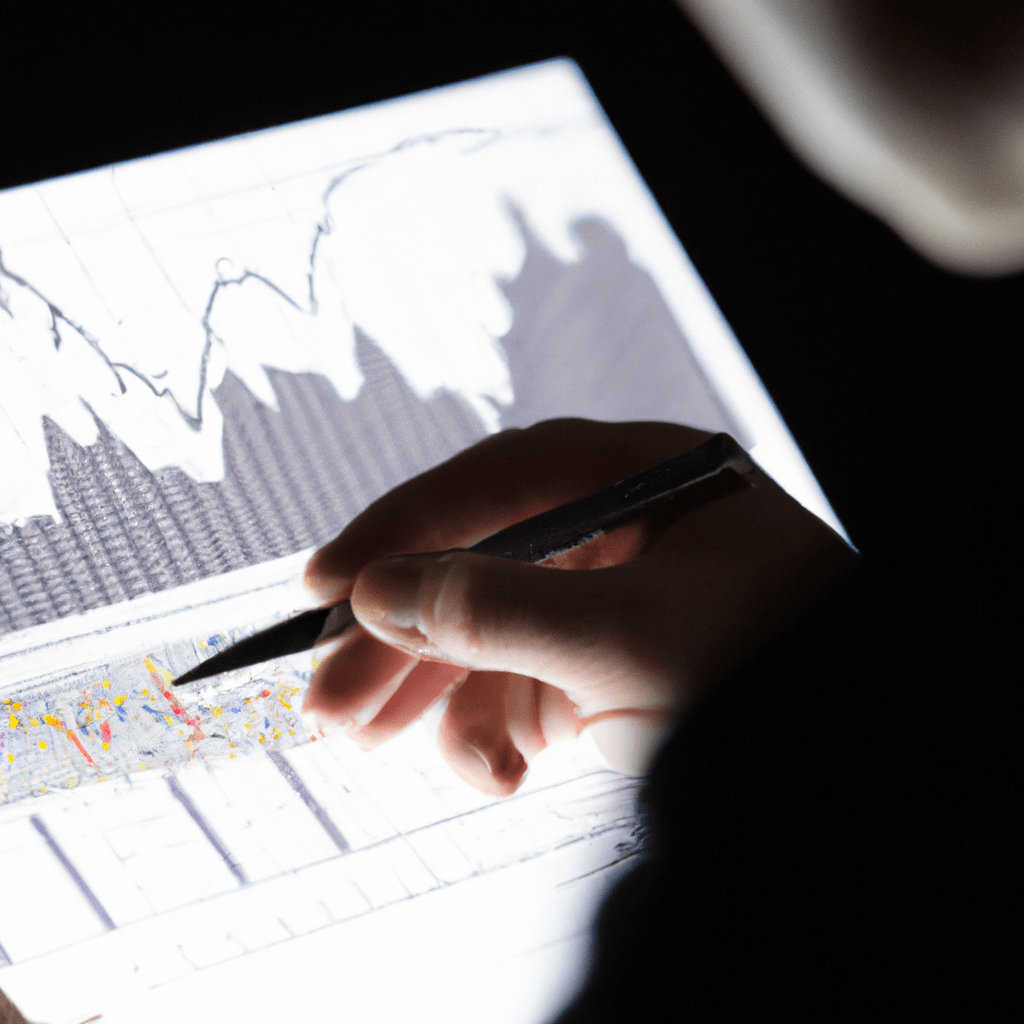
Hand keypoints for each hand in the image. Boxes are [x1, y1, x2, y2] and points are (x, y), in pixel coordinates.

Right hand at [302, 419, 854, 794]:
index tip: (329, 581)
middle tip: (325, 691)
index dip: (407, 524)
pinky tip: (489, 774)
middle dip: (403, 631)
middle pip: (486, 560)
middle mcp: (628, 531)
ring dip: (429, 689)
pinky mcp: (608, 674)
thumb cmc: (768, 682)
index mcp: (651, 479)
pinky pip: (527, 689)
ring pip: (495, 631)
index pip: (505, 478)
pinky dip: (494, 732)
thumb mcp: (627, 641)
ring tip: (360, 736)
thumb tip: (379, 592)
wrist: (846, 792)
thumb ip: (496, 609)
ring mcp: (616, 604)